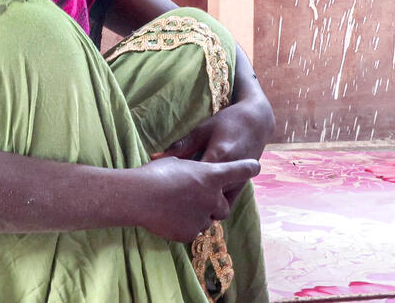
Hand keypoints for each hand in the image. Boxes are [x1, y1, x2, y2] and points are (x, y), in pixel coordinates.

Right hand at [131, 156, 259, 241]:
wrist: (139, 197)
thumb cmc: (155, 174)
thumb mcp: (174, 161)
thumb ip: (187, 166)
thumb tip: (185, 163)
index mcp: (212, 175)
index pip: (240, 170)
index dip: (249, 167)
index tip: (255, 166)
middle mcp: (213, 197)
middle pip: (224, 205)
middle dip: (215, 203)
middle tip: (197, 197)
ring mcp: (203, 217)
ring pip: (208, 220)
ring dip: (199, 215)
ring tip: (177, 207)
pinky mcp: (190, 233)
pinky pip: (192, 231)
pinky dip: (185, 226)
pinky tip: (170, 218)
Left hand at [152, 100, 272, 202]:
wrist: (257, 122)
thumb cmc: (226, 122)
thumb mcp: (201, 130)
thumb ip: (180, 146)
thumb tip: (154, 158)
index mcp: (219, 155)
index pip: (195, 178)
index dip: (177, 187)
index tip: (161, 189)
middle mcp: (231, 172)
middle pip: (206, 196)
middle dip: (188, 201)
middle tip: (169, 201)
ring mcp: (239, 181)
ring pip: (217, 206)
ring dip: (201, 207)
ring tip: (183, 205)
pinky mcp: (242, 187)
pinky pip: (226, 204)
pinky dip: (212, 207)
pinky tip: (198, 204)